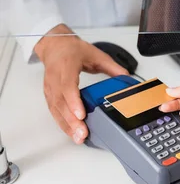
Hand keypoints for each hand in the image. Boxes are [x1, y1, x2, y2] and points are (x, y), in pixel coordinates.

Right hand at [35, 25, 128, 143]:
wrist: (54, 46)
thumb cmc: (71, 50)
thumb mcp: (95, 54)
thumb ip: (112, 67)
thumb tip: (127, 78)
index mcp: (66, 66)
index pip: (68, 85)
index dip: (73, 101)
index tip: (81, 114)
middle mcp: (56, 78)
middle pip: (61, 102)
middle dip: (72, 120)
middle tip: (82, 133)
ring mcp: (50, 88)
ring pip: (56, 109)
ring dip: (67, 125)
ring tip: (78, 137)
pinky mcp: (49, 95)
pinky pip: (54, 111)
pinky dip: (62, 123)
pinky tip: (71, 132)